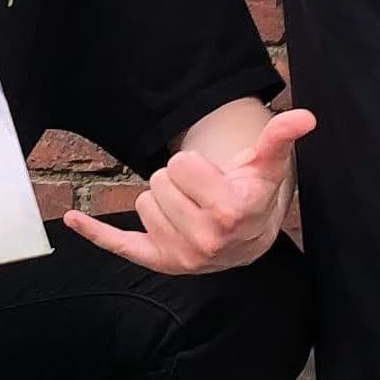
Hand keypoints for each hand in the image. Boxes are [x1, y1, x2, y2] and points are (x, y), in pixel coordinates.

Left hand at [63, 107, 313, 275]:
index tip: (215, 179)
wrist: (247, 239)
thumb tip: (305, 117)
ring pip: (143, 200)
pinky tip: (74, 218)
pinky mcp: (158, 262)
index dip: (195, 165)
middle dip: (178, 181)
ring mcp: (179, 256)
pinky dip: (94, 232)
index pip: (181, 164)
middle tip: (202, 194)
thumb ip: (280, 139)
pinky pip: (117, 243)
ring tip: (191, 209)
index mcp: (229, 213)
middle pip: (159, 181)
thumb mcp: (266, 166)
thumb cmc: (252, 194)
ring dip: (164, 199)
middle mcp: (204, 240)